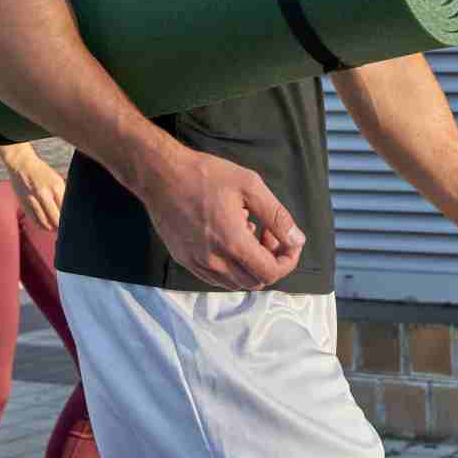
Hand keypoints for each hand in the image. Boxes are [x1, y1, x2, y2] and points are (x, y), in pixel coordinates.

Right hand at [2, 148, 65, 231]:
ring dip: (52, 228)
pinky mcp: (24, 204)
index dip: (70, 219)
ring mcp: (33, 200)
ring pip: (45, 222)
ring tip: (56, 229)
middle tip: (66, 229)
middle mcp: (44, 194)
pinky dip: (42, 226)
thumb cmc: (43, 173)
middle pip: (56, 219)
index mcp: (56, 186)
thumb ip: (62, 196)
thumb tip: (70, 213)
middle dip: (62, 226)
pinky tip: (46, 226)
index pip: (66, 209)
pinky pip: (35, 221)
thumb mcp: (57, 181)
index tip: (73, 223)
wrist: (22, 165)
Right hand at [142, 146, 304, 290]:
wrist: (160, 175)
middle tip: (268, 233)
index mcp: (233, 242)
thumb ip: (277, 215)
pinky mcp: (184, 260)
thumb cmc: (204, 174)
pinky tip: (228, 238)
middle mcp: (214, 260)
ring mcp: (197, 263)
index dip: (287, 260)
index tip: (288, 242)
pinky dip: (230, 266)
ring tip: (248, 233)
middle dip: (271, 261)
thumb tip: (297, 239)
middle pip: (255, 281)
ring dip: (250, 265)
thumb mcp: (249, 185)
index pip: (271, 272)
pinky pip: (215, 278)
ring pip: (236, 283)